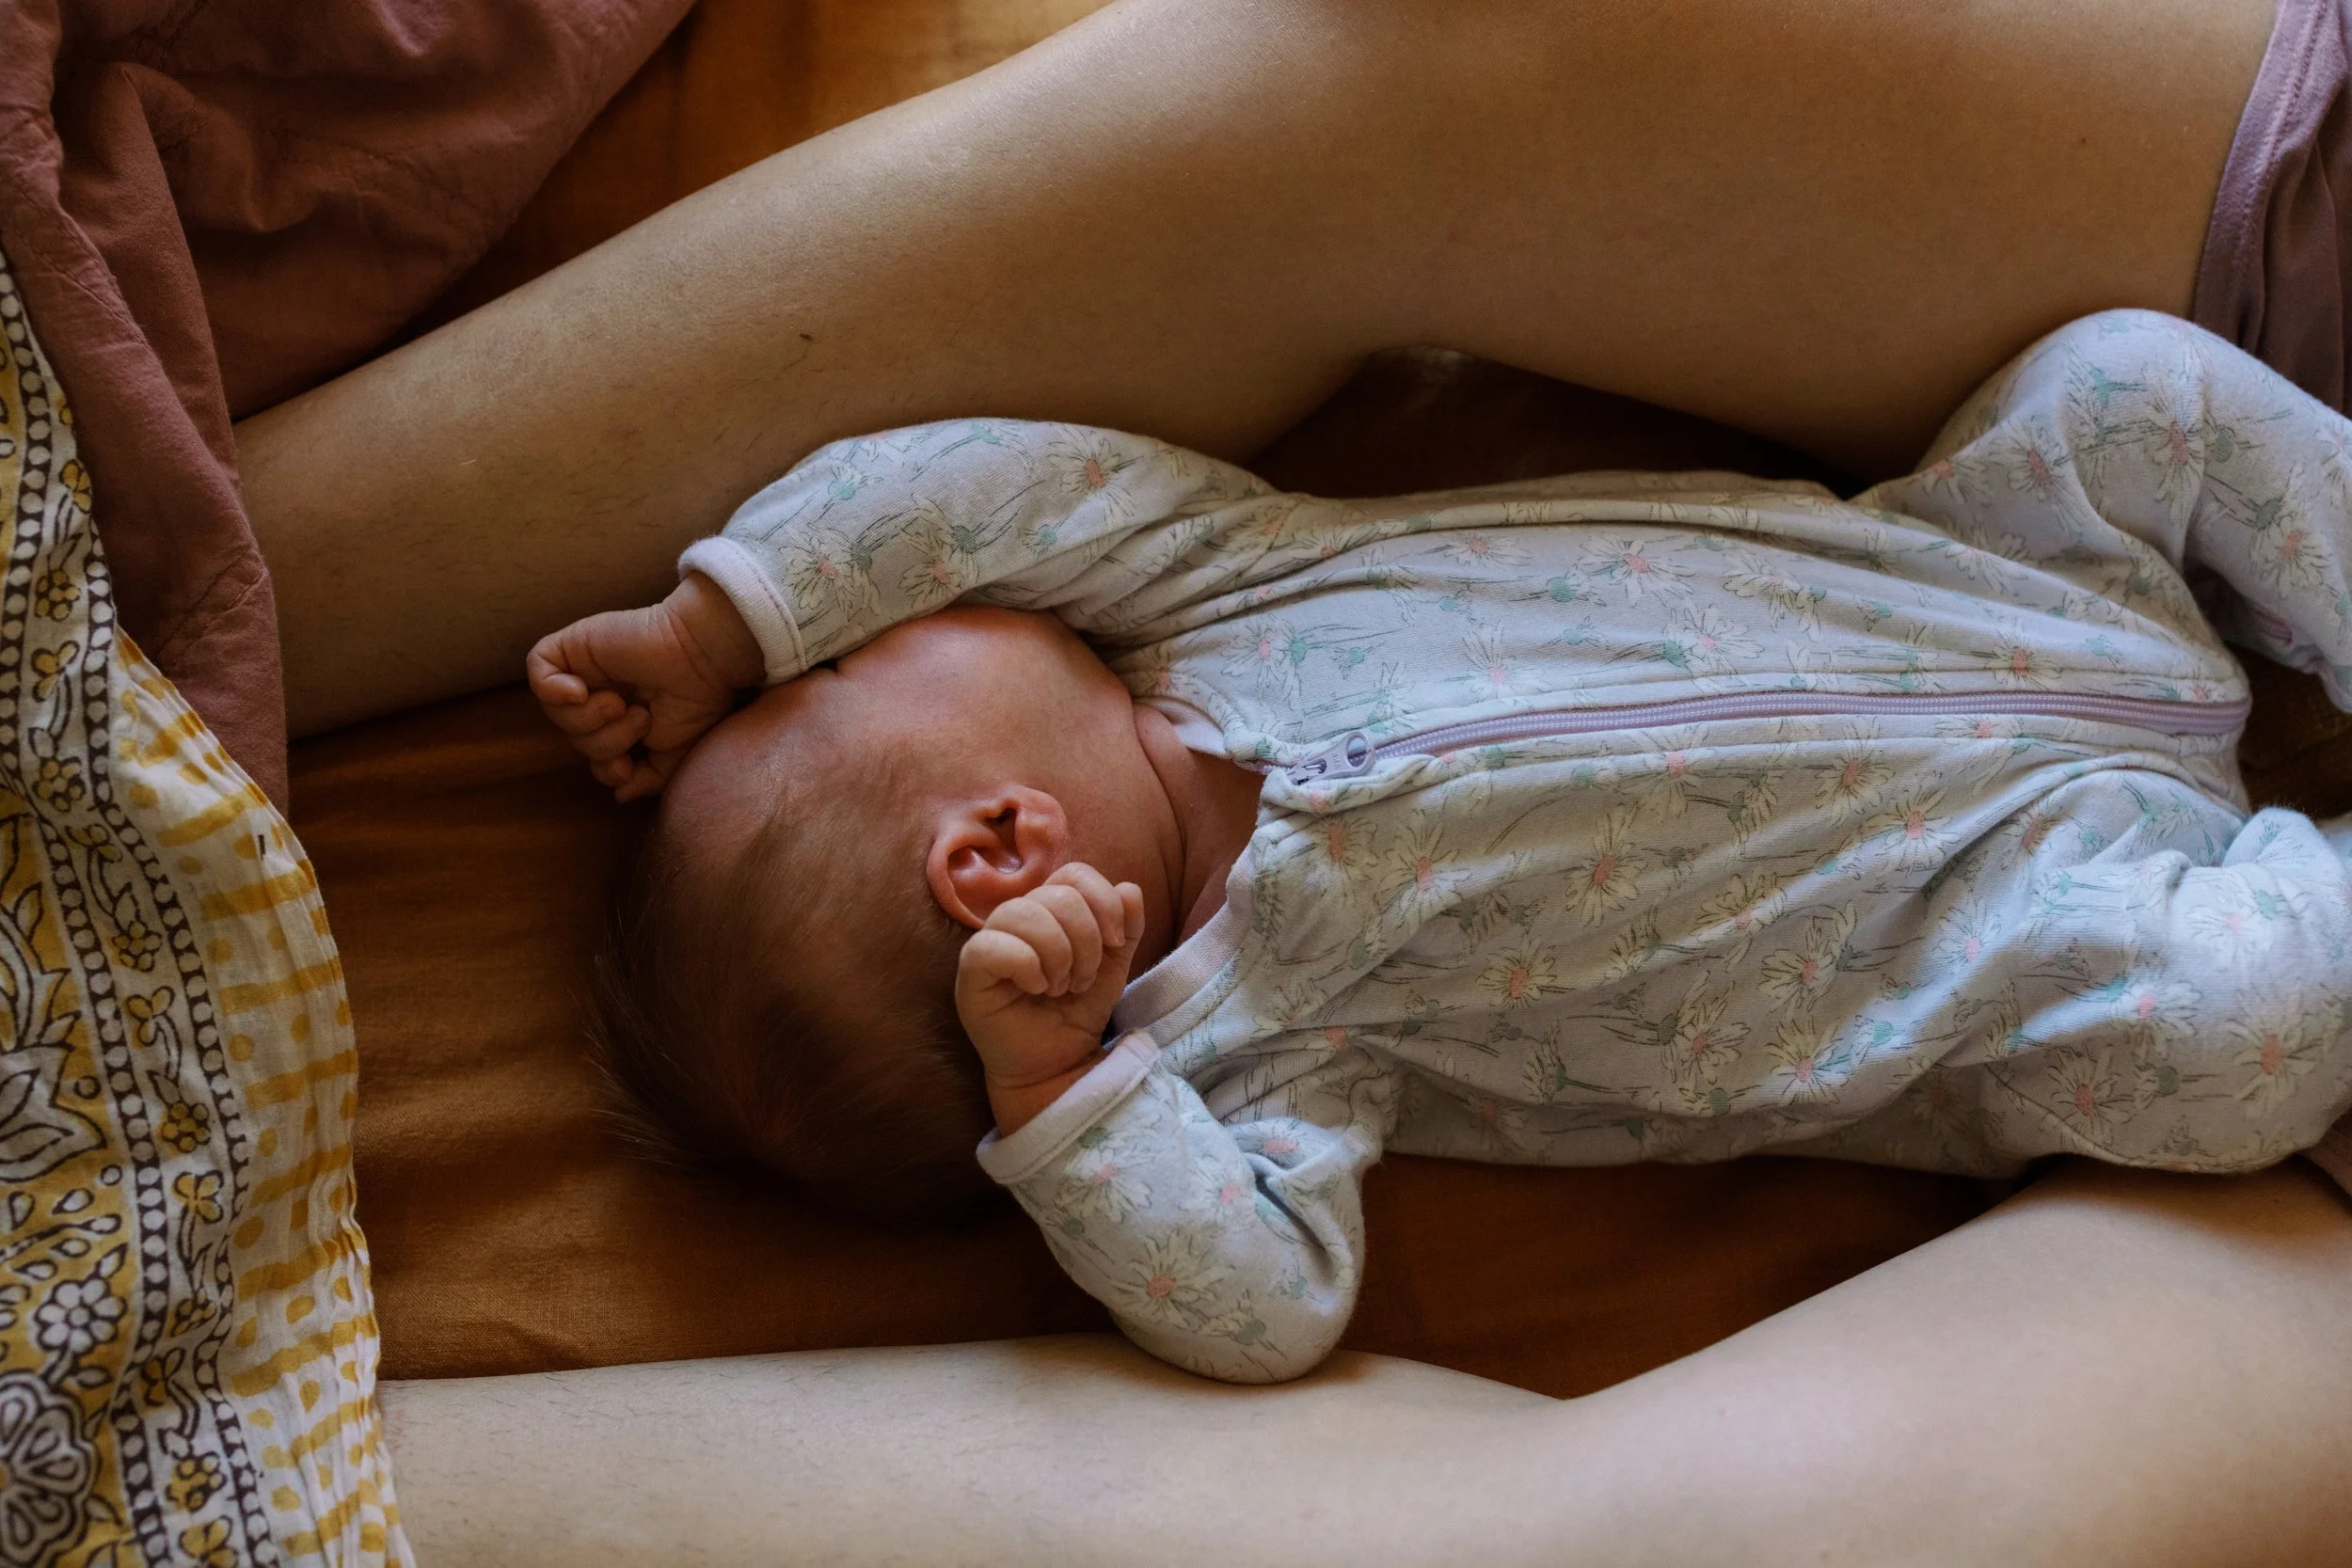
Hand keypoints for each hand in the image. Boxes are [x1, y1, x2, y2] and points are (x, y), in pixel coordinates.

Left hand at [526, 572, 763, 800]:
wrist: (704, 657)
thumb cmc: (698, 700)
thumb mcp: (677, 753)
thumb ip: (648, 778)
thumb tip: (620, 795)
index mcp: (623, 715)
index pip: (593, 751)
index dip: (603, 768)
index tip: (626, 767)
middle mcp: (602, 691)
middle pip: (575, 737)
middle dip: (604, 743)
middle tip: (640, 720)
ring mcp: (586, 667)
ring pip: (556, 713)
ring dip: (589, 720)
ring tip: (623, 703)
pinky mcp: (575, 644)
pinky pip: (538, 671)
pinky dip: (552, 689)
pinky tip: (580, 692)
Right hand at [956, 863, 1147, 1134]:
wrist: (1059, 1064)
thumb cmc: (1077, 1011)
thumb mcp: (1113, 967)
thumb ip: (1126, 927)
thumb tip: (1129, 890)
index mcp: (1050, 908)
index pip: (1075, 873)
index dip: (1103, 902)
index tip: (1116, 943)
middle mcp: (1018, 917)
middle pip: (1057, 895)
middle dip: (1085, 941)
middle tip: (1081, 979)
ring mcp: (990, 941)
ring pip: (1024, 913)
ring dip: (1058, 955)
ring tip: (1060, 987)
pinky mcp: (970, 972)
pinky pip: (990, 946)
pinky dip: (1026, 965)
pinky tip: (1036, 988)